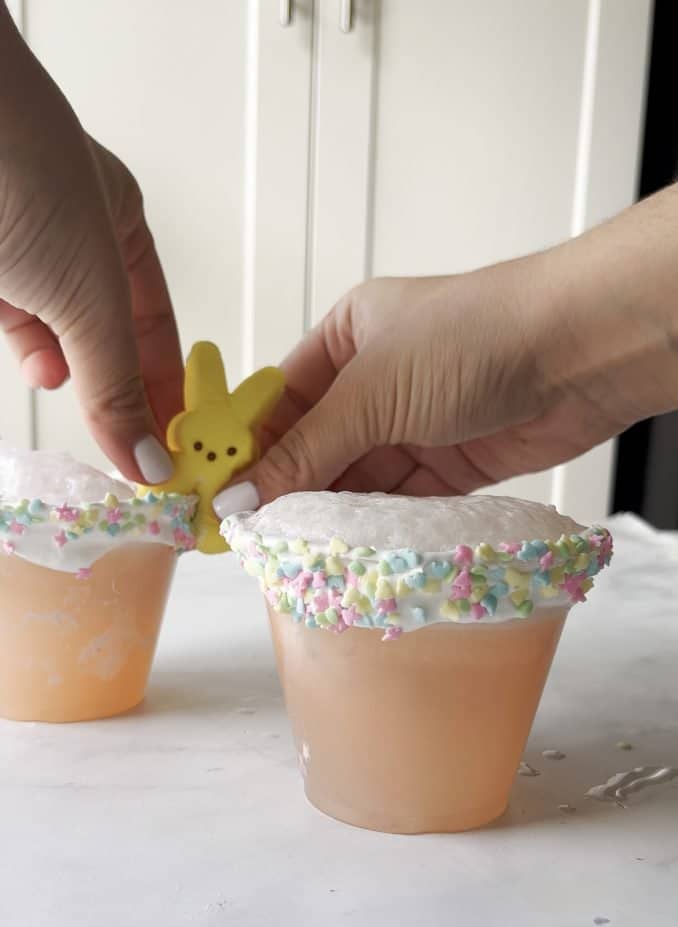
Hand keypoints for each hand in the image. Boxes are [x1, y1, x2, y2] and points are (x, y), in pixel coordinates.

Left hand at [0, 6, 180, 481]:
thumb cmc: (23, 175)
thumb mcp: (90, 296)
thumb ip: (115, 384)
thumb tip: (147, 458)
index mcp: (120, 225)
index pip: (154, 324)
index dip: (168, 384)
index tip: (177, 441)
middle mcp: (69, 238)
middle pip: (103, 334)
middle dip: (113, 387)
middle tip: (129, 444)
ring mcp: (18, 252)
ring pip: (50, 333)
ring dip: (63, 370)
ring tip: (75, 394)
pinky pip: (11, 323)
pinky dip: (25, 352)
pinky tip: (37, 367)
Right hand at [213, 184, 677, 516]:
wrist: (577, 351)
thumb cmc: (467, 340)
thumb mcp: (371, 390)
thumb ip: (306, 449)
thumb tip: (242, 496)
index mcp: (347, 337)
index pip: (280, 401)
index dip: (247, 448)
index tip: (217, 496)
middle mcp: (378, 379)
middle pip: (317, 444)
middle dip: (287, 488)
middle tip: (251, 537)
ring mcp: (416, 421)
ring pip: (358, 477)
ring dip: (331, 512)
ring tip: (290, 551)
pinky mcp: (453, 461)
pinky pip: (400, 498)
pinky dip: (376, 523)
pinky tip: (346, 548)